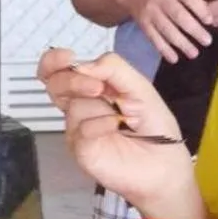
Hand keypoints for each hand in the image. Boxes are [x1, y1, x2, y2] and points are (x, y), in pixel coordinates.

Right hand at [36, 48, 201, 218]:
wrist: (164, 161)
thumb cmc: (153, 124)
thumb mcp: (139, 86)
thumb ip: (114, 69)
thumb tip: (82, 65)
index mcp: (90, 87)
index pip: (58, 70)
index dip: (53, 61)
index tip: (68, 57)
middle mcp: (79, 107)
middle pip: (55, 85)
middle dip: (73, 81)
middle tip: (98, 88)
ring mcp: (77, 130)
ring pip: (73, 107)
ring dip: (99, 108)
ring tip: (121, 118)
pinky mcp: (81, 150)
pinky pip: (81, 131)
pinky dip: (101, 124)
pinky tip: (116, 128)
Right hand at [121, 0, 212, 63]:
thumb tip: (207, 17)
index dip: (200, 10)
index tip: (210, 22)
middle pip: (179, 16)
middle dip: (194, 31)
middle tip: (207, 42)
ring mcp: (150, 11)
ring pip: (167, 30)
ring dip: (182, 44)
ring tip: (194, 54)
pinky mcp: (143, 24)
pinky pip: (154, 38)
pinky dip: (164, 50)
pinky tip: (174, 58)